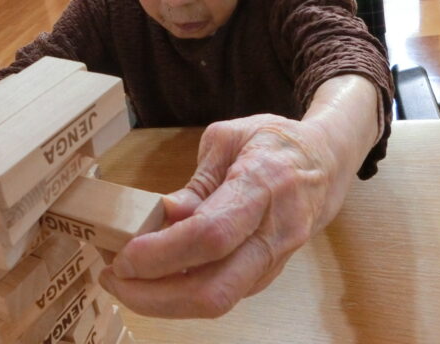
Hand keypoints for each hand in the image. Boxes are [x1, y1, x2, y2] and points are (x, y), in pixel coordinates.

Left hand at [98, 114, 341, 317]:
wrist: (326, 161)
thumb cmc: (274, 141)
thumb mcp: (230, 137)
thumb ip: (198, 182)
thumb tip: (166, 215)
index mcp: (264, 185)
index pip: (211, 235)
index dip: (163, 253)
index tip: (123, 256)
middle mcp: (275, 232)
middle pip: (215, 289)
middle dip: (154, 295)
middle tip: (113, 279)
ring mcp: (276, 259)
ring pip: (219, 301)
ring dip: (164, 300)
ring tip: (126, 282)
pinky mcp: (269, 273)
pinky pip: (224, 293)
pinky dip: (183, 293)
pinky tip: (156, 278)